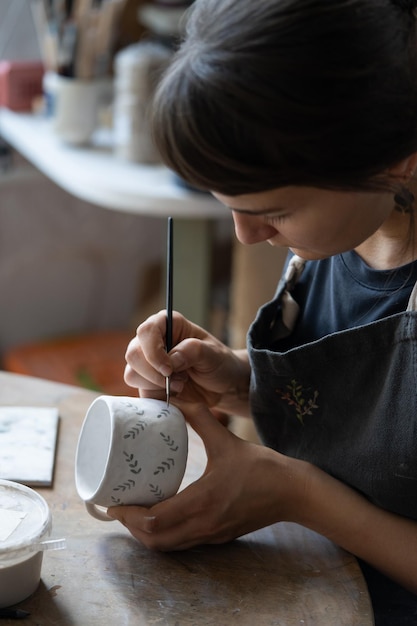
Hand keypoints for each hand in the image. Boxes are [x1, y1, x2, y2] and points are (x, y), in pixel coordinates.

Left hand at [107, 401, 304, 550]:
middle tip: (119, 505)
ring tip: (134, 512)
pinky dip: (164, 536)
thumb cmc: (261, 467)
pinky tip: (160, 517)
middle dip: (131, 527)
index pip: (154, 522)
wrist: (292, 492)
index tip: (113, 501)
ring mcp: (211, 535)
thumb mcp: (226, 440)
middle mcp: (203, 525)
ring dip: (146, 534)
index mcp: (203, 502)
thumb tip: (175, 398)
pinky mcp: (217, 537)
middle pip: (154, 541)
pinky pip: (181, 544)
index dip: (128, 515)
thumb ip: (200, 417)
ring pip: (167, 547)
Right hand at [124, 310, 249, 410]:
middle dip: (154, 373)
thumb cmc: (219, 362)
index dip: (153, 351)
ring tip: (180, 386)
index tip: (169, 369)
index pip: (146, 331)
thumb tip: (171, 359)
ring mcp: (147, 363)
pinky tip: (175, 395)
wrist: (222, 385)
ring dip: (156, 386)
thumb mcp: (213, 354)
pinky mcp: (147, 383)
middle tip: (180, 381)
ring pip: (132, 374)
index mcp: (168, 324)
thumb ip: (193, 351)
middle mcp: (152, 341)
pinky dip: (157, 397)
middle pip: (133, 354)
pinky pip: (140, 391)